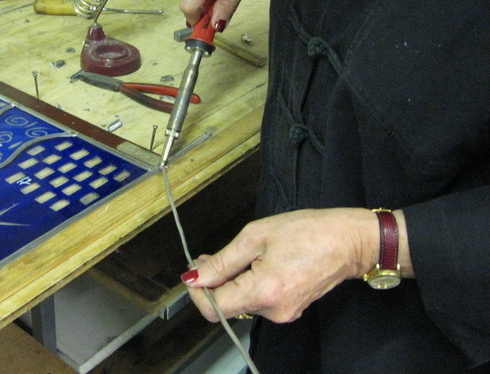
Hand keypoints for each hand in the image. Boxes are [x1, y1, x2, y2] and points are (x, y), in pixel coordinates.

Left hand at [181, 208, 382, 322]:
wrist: (349, 241)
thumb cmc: (308, 232)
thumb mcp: (257, 236)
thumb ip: (222, 261)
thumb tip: (195, 276)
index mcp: (263, 291)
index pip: (215, 307)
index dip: (198, 291)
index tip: (194, 271)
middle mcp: (273, 310)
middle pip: (228, 305)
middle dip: (214, 282)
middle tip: (210, 257)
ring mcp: (284, 313)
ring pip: (243, 302)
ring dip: (232, 281)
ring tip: (239, 254)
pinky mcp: (291, 309)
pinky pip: (259, 301)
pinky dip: (249, 284)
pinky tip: (255, 263)